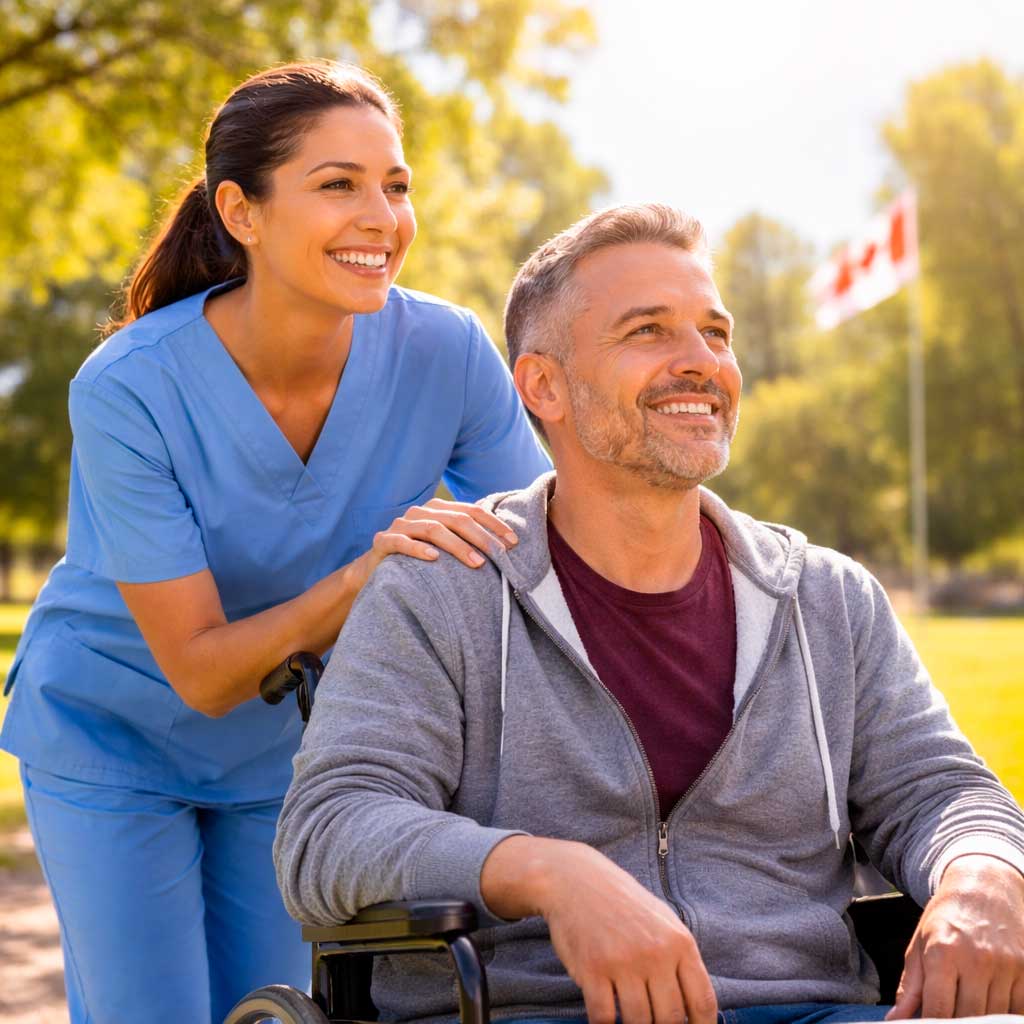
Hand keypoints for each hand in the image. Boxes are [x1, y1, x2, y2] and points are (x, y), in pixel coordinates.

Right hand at [353, 497, 517, 584]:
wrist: (373, 571)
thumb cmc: (417, 561)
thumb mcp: (443, 548)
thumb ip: (465, 540)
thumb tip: (505, 544)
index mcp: (437, 510)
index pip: (471, 511)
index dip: (494, 524)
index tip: (514, 541)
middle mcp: (419, 512)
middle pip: (456, 519)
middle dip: (481, 536)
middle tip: (500, 554)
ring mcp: (400, 525)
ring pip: (433, 529)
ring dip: (458, 546)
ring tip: (477, 563)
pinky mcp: (383, 541)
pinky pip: (401, 542)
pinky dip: (418, 549)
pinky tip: (434, 558)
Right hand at [482, 837, 716, 1023]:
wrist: (576, 879)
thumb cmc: (623, 903)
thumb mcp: (663, 921)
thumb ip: (680, 961)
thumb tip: (695, 1010)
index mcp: (679, 942)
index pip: (702, 1002)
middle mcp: (655, 953)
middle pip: (671, 1019)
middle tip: (653, 1023)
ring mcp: (623, 961)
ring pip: (639, 1023)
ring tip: (628, 1017)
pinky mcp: (592, 969)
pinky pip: (604, 1018)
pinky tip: (605, 1018)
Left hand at [887, 854, 1023, 1017]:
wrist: (982, 888)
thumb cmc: (945, 919)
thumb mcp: (919, 945)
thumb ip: (910, 987)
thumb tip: (895, 1020)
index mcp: (943, 953)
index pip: (939, 1009)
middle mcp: (976, 960)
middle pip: (968, 1017)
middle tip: (947, 1017)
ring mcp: (1006, 966)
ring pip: (994, 1017)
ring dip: (980, 1020)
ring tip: (966, 1007)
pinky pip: (1018, 1009)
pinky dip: (1004, 1015)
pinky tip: (989, 1006)